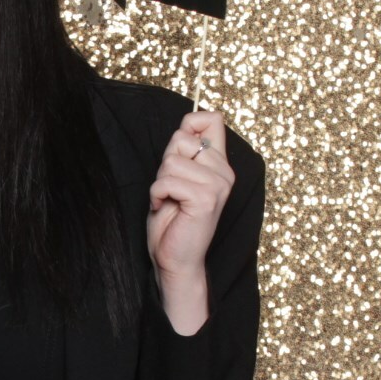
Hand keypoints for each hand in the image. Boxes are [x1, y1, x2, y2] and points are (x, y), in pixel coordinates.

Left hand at [147, 108, 235, 287]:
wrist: (174, 260)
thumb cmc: (172, 221)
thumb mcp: (176, 178)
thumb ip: (183, 152)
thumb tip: (185, 125)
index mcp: (219, 165)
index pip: (212, 119)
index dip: (190, 124)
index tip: (180, 149)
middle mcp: (223, 173)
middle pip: (182, 140)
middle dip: (165, 165)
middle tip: (171, 190)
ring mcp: (217, 185)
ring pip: (172, 161)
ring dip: (160, 182)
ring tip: (170, 200)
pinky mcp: (206, 199)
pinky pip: (167, 181)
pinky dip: (157, 194)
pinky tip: (165, 207)